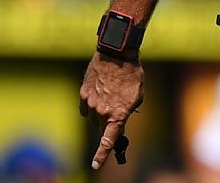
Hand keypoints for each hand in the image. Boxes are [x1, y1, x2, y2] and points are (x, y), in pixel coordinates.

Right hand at [79, 52, 143, 168]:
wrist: (116, 55)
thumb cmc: (132, 74)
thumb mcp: (136, 96)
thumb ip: (127, 111)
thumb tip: (119, 119)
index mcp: (117, 114)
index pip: (108, 140)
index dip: (102, 155)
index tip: (96, 165)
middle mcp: (101, 112)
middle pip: (102, 127)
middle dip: (108, 124)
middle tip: (115, 112)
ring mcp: (90, 103)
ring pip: (93, 118)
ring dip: (100, 113)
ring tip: (110, 96)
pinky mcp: (83, 94)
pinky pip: (85, 108)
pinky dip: (91, 106)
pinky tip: (99, 95)